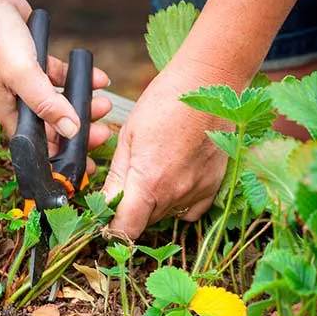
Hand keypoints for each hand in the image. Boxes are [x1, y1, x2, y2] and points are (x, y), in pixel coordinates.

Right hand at [0, 0, 112, 172]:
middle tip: (104, 133)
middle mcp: (18, 102)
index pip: (39, 147)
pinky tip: (98, 79)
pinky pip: (62, 79)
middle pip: (54, 127)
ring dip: (84, 105)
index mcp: (9, 113)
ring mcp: (28, 84)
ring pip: (62, 104)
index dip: (62, 158)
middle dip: (80, 132)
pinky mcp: (37, 65)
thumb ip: (47, 104)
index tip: (85, 166)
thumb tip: (71, 131)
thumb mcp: (22, 75)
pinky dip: (80, 80)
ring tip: (105, 104)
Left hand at [102, 63, 231, 238]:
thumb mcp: (128, 137)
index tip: (107, 216)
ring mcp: (197, 193)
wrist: (208, 85)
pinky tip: (174, 178)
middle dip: (131, 210)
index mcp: (148, 182)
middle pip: (144, 222)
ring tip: (154, 169)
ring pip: (164, 215)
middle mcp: (174, 194)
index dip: (112, 228)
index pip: (125, 230)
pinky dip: (177, 202)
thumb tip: (103, 206)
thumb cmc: (163, 103)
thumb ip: (116, 179)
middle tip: (129, 180)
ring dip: (153, 204)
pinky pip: (190, 210)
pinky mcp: (213, 187)